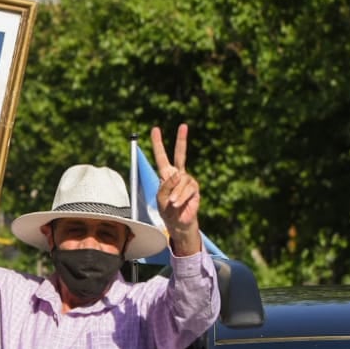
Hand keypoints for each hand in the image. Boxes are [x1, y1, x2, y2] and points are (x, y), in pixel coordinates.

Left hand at [150, 124, 202, 255]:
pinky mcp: (195, 189)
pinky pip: (187, 189)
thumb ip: (166, 185)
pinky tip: (177, 203)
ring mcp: (188, 180)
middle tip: (183, 125)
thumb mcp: (160, 197)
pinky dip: (180, 197)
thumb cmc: (166, 210)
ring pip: (181, 180)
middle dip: (181, 140)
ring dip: (175, 193)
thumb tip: (178, 174)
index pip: (161, 156)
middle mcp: (178, 174)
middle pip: (180, 154)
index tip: (155, 129)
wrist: (178, 223)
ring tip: (171, 203)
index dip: (158, 143)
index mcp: (166, 175)